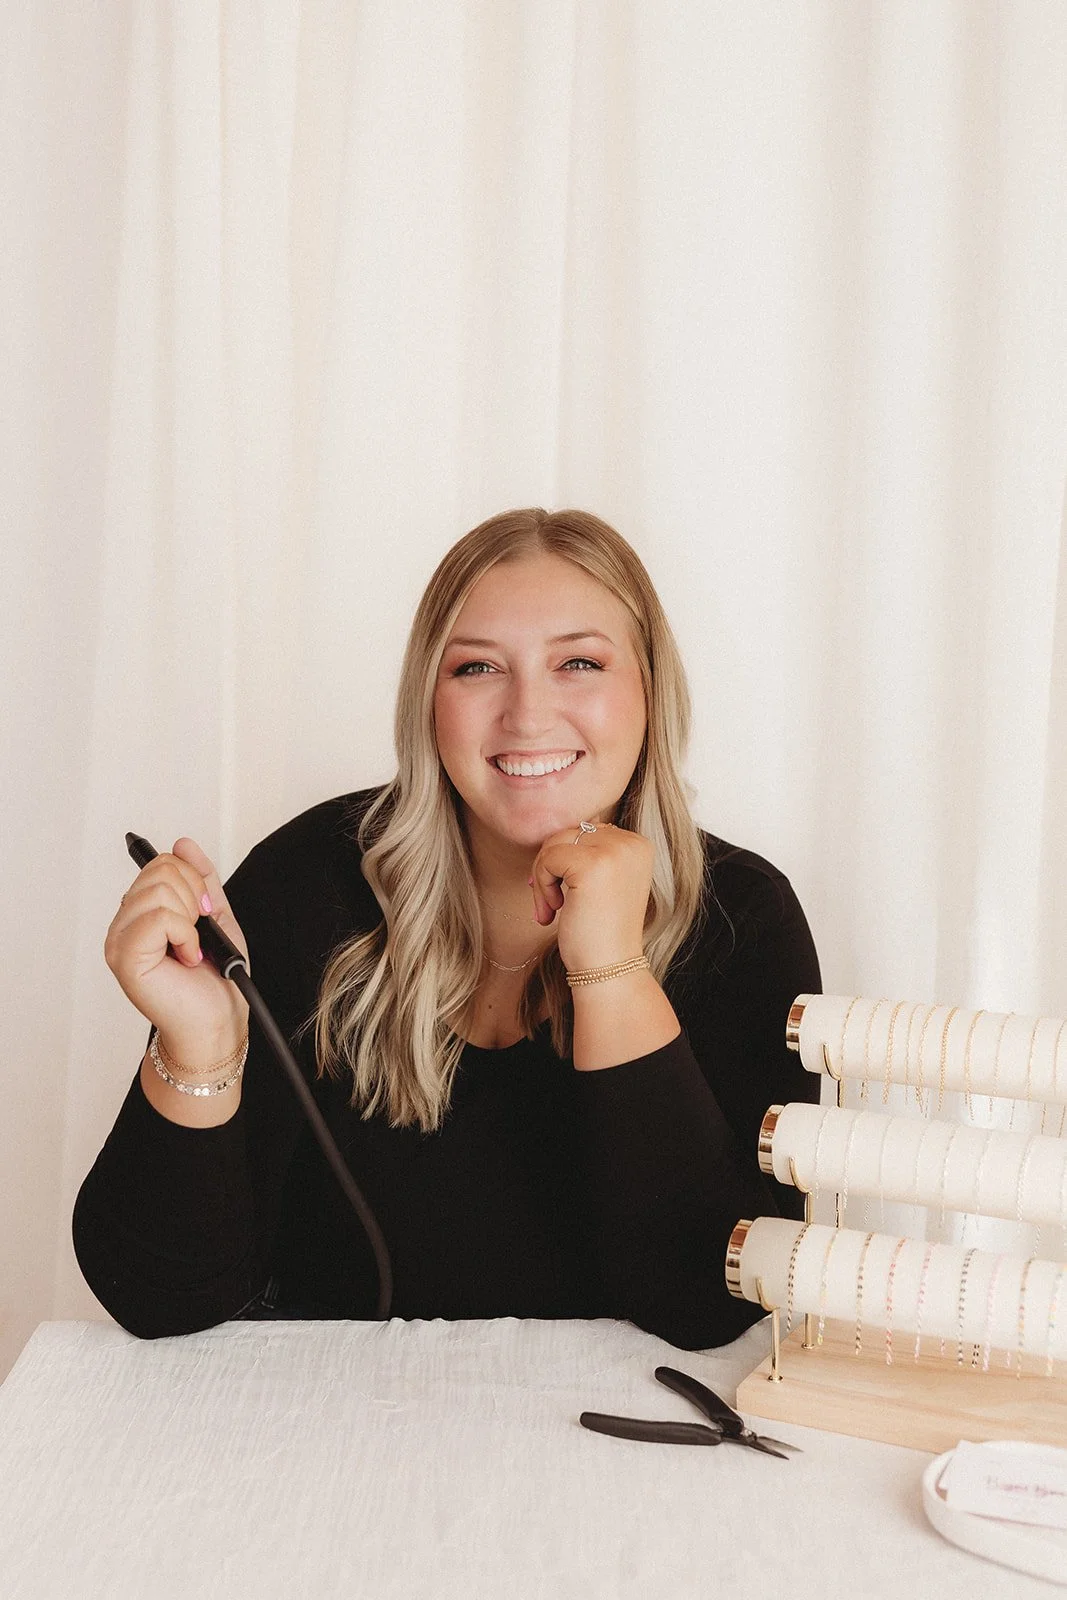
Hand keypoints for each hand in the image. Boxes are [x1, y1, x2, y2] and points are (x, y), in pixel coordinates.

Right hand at [104, 838, 248, 1058]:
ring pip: (158, 890)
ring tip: (191, 948)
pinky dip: (185, 934)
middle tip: (199, 933)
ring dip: (190, 920)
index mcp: (141, 912)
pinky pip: (158, 917)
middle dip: (194, 897)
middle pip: (160, 870)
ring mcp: (119, 940)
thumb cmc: (217, 978)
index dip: (194, 881)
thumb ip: (201, 879)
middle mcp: (124, 924)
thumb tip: (182, 843)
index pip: (161, 864)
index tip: (205, 912)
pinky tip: (187, 958)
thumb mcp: (216, 917)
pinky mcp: (125, 957)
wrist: (219, 1020)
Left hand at [529, 822, 652, 973]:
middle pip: (568, 833)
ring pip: (554, 844)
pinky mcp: (591, 864)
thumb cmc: (600, 930)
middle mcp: (630, 842)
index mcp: (638, 844)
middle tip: (549, 904)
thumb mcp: (604, 882)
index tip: (561, 891)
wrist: (610, 968)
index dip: (565, 859)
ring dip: (542, 877)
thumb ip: (591, 852)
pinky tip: (554, 911)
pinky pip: (547, 859)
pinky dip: (542, 886)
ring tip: (550, 909)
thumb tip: (555, 831)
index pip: (585, 830)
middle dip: (550, 867)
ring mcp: (613, 851)